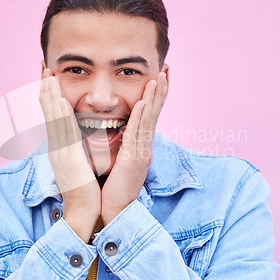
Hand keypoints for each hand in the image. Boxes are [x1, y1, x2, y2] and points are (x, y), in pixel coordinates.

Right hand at [39, 69, 100, 241]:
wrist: (82, 210)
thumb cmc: (82, 187)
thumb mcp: (76, 162)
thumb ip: (74, 147)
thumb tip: (75, 135)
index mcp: (59, 145)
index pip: (52, 114)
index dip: (48, 95)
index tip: (48, 77)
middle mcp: (56, 145)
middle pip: (48, 111)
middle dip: (45, 88)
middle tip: (43, 67)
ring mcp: (60, 150)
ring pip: (54, 118)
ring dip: (50, 95)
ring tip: (48, 76)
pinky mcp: (69, 156)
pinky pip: (65, 131)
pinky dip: (61, 114)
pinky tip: (59, 100)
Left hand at [101, 72, 167, 224]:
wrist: (113, 211)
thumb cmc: (113, 187)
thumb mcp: (120, 160)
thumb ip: (123, 145)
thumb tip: (119, 130)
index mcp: (141, 146)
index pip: (150, 115)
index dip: (156, 95)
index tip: (159, 76)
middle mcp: (145, 147)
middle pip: (155, 113)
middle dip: (161, 90)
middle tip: (166, 68)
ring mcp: (141, 153)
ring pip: (149, 120)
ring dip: (155, 98)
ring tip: (159, 77)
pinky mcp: (132, 161)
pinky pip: (137, 135)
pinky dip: (141, 118)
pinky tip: (144, 103)